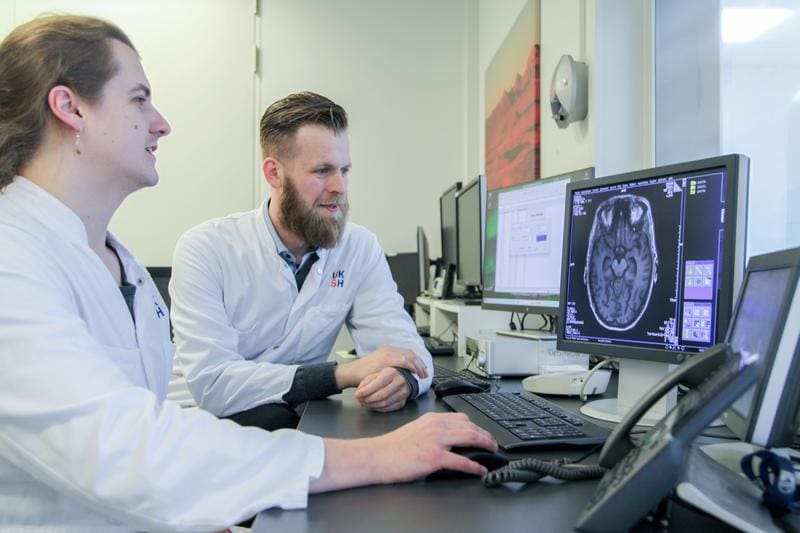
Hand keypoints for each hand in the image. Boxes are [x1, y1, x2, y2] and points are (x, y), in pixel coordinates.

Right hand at [309, 412, 498, 492]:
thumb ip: (432, 430)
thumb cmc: (393, 447)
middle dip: (486, 435)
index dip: (477, 426)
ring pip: (470, 438)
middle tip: (493, 443)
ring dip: (485, 445)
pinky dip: (475, 466)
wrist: (378, 456)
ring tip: (492, 452)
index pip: (462, 418)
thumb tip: (448, 438)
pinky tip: (480, 470)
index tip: (483, 433)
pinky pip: (462, 461)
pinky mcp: (434, 458)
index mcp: (432, 419)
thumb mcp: (415, 429)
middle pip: (470, 426)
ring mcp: (436, 441)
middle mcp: (436, 426)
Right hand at [335, 345, 427, 388]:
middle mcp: (389, 350)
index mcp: (388, 350)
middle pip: (411, 353)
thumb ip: (389, 366)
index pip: (407, 352)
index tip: (422, 368)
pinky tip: (415, 372)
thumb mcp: (379, 366)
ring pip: (410, 356)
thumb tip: (399, 372)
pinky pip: (403, 361)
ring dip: (418, 365)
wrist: (352, 372)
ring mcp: (388, 354)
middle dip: (420, 363)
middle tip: (425, 372)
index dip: (417, 360)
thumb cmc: (363, 373)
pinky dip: (412, 366)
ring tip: (422, 374)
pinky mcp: (386, 360)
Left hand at [354, 367, 410, 411]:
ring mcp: (403, 393)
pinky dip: (377, 408)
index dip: (367, 390)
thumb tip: (359, 393)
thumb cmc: (385, 377)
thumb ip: (366, 382)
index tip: (357, 394)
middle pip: (382, 395)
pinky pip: (388, 408)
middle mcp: (399, 382)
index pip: (379, 383)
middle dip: (368, 399)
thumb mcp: (375, 374)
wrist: (401, 379)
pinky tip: (371, 405)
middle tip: (359, 400)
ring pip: (384, 403)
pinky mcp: (402, 402)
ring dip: (371, 405)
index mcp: (392, 372)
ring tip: (364, 403)